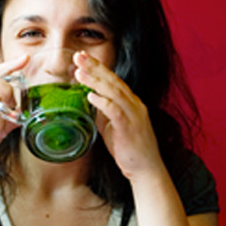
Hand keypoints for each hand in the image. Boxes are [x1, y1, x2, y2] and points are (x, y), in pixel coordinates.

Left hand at [72, 51, 163, 179]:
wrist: (146, 169)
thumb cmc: (129, 149)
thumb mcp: (113, 126)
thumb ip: (103, 113)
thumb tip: (89, 101)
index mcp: (131, 102)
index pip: (113, 80)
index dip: (98, 67)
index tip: (83, 57)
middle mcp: (134, 104)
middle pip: (113, 80)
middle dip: (95, 66)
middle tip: (79, 55)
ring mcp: (133, 115)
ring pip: (114, 92)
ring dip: (96, 80)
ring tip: (80, 72)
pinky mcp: (129, 128)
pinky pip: (115, 111)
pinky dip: (102, 101)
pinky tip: (90, 95)